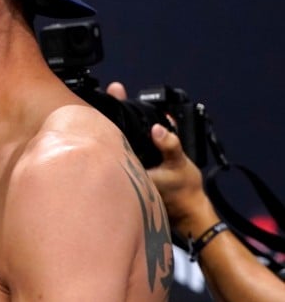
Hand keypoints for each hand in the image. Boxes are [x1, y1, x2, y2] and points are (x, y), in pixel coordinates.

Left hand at [106, 81, 213, 234]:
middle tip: (115, 90)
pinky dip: (132, 134)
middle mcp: (123, 165)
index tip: (114, 91)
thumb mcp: (179, 164)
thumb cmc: (183, 190)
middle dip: (115, 111)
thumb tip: (157, 129)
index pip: (114, 132)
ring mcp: (127, 168)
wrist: (188, 211)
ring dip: (123, 121)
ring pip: (121, 139)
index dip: (114, 110)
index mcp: (127, 163)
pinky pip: (130, 146)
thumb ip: (169, 144)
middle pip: (114, 133)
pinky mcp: (134, 169)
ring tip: (120, 99)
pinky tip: (138, 125)